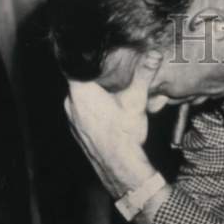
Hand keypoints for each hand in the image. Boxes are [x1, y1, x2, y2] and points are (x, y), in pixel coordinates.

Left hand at [65, 52, 161, 198]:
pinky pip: (81, 113)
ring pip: (81, 98)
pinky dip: (93, 110)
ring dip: (94, 95)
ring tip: (113, 96)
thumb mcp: (136, 101)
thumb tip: (154, 54)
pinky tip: (109, 115)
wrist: (120, 169)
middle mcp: (70, 104)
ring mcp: (71, 119)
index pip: (77, 64)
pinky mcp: (77, 131)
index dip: (90, 58)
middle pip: (80, 81)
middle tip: (114, 76)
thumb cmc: (125, 136)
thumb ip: (144, 75)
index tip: (102, 57)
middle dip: (97, 78)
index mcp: (80, 91)